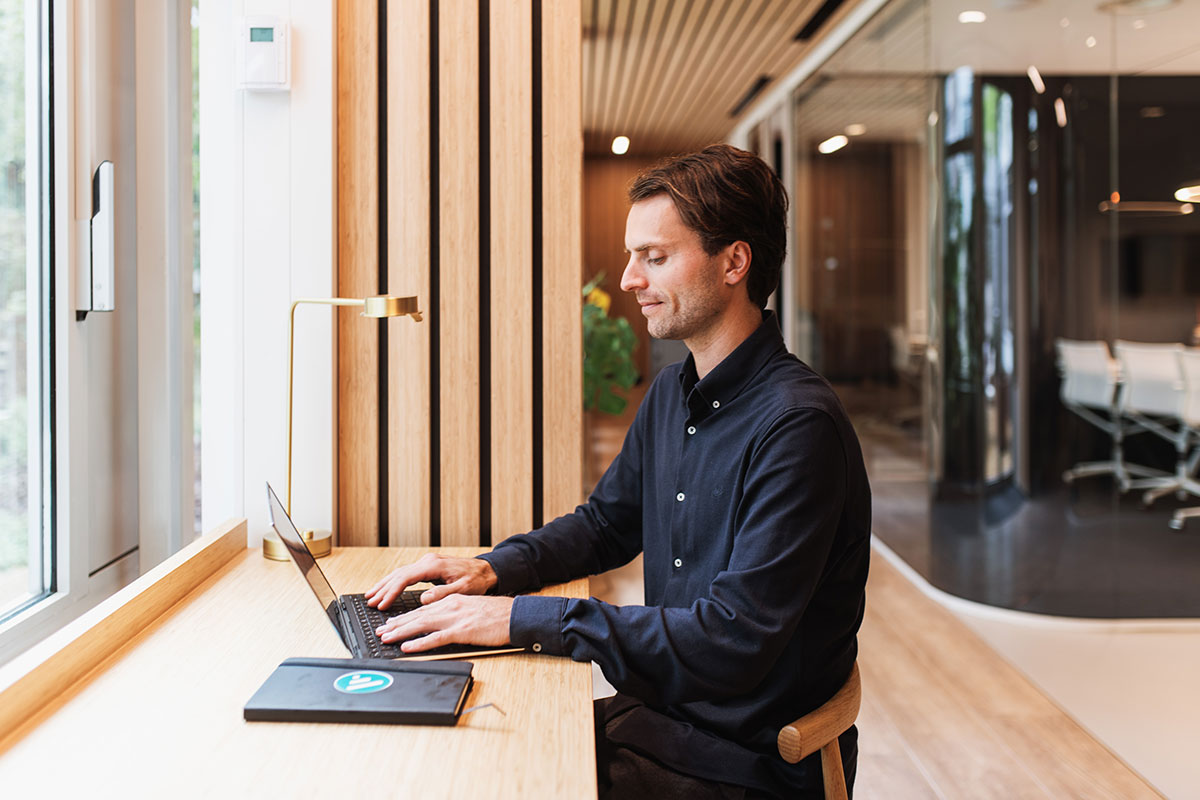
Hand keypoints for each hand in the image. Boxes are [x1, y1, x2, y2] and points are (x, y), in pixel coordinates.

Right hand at [364, 553, 498, 609]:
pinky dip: (394, 582)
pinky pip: (406, 574)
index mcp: (433, 566)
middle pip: (398, 574)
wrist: (486, 570)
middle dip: (383, 588)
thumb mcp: (463, 590)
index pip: (405, 578)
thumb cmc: (476, 580)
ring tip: (371, 596)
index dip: (391, 592)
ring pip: (400, 572)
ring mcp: (427, 562)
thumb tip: (423, 600)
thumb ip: (443, 594)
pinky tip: (387, 589)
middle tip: (369, 602)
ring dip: (385, 584)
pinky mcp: (428, 566)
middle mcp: (427, 561)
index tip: (382, 605)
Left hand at [376, 594, 514, 652]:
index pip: (422, 609)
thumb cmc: (497, 615)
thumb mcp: (471, 608)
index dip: (404, 617)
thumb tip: (439, 623)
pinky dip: (419, 643)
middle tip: (380, 631)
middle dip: (396, 624)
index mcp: (452, 600)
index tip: (390, 623)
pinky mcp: (462, 631)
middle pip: (417, 615)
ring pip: (421, 624)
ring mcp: (455, 618)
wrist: (515, 615)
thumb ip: (453, 613)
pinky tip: (407, 647)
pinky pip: (436, 638)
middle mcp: (450, 606)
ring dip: (401, 632)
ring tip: (386, 638)